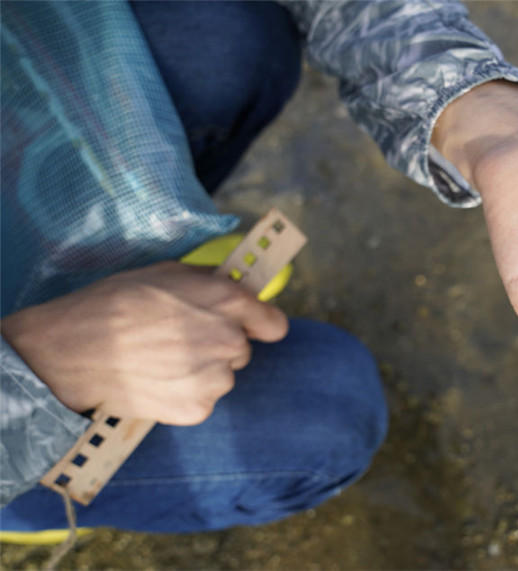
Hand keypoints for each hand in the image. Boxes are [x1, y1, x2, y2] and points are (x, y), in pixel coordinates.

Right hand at [1, 262, 287, 424]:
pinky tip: (155, 381)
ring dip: (202, 372)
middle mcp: (229, 341)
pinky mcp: (197, 409)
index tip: (248, 327)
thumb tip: (236, 283)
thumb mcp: (168, 272)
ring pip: (222, 377)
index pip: (274, 324)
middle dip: (219, 346)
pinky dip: (183, 395)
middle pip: (242, 350)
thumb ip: (211, 281)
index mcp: (228, 302)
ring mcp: (215, 379)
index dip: (260, 324)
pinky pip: (202, 400)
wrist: (73, 350)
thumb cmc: (117, 303)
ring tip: (161, 361)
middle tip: (179, 340)